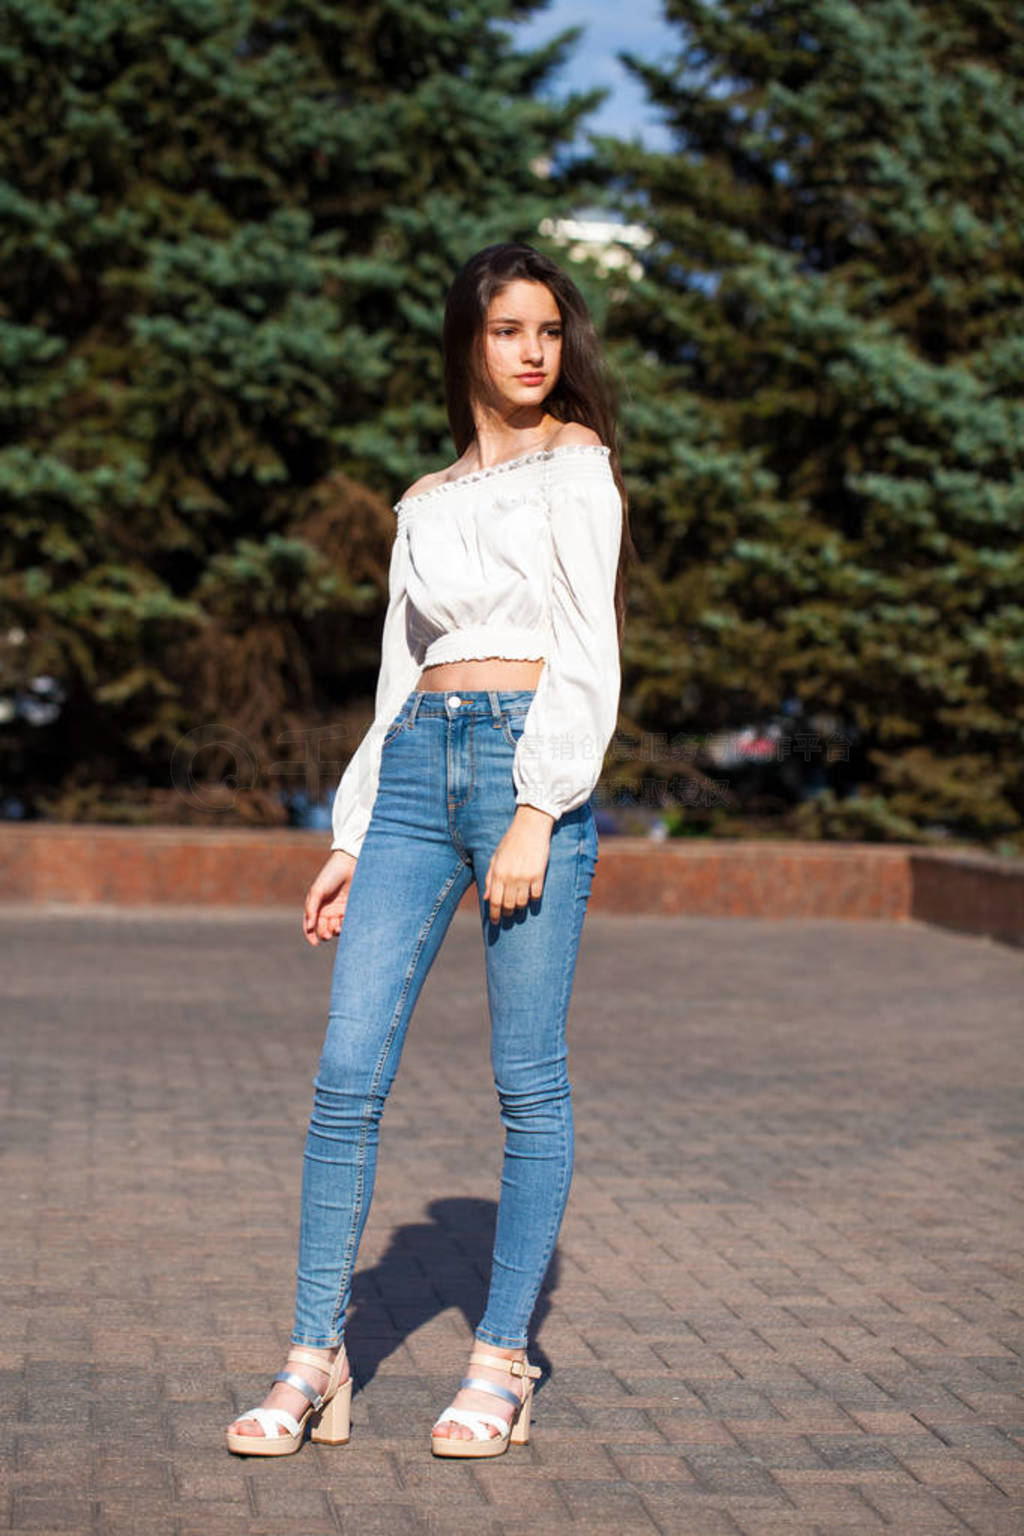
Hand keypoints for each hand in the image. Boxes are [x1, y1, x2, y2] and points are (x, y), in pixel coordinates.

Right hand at [303, 849, 357, 946]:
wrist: (350, 864)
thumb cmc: (330, 875)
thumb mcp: (317, 891)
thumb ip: (311, 909)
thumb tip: (309, 927)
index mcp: (316, 907)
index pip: (310, 925)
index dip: (310, 936)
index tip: (315, 943)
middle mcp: (326, 911)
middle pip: (323, 930)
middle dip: (325, 933)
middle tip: (328, 929)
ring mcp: (339, 911)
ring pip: (335, 929)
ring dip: (335, 930)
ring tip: (338, 925)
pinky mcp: (350, 910)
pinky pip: (347, 924)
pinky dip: (345, 926)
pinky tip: (345, 921)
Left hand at [483, 806, 554, 923]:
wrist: (530, 827)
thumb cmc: (511, 841)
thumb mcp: (496, 858)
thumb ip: (490, 878)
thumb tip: (486, 897)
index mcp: (498, 873)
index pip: (494, 901)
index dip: (494, 915)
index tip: (495, 922)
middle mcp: (510, 877)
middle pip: (508, 905)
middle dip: (507, 913)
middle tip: (507, 915)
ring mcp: (525, 877)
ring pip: (522, 903)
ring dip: (520, 908)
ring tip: (518, 907)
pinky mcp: (538, 875)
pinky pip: (536, 896)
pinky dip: (533, 900)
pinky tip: (532, 898)